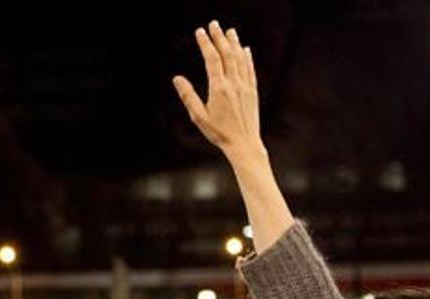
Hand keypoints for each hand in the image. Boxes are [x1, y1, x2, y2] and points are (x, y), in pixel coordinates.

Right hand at [173, 21, 261, 160]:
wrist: (244, 144)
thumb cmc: (219, 133)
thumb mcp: (199, 117)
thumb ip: (188, 96)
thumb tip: (177, 78)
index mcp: (219, 88)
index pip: (212, 59)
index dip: (205, 43)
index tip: (200, 32)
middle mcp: (234, 84)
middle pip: (227, 54)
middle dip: (219, 37)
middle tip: (213, 24)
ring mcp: (245, 86)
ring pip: (240, 59)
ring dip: (234, 43)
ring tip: (229, 31)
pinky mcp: (252, 91)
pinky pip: (249, 69)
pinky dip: (247, 57)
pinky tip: (245, 50)